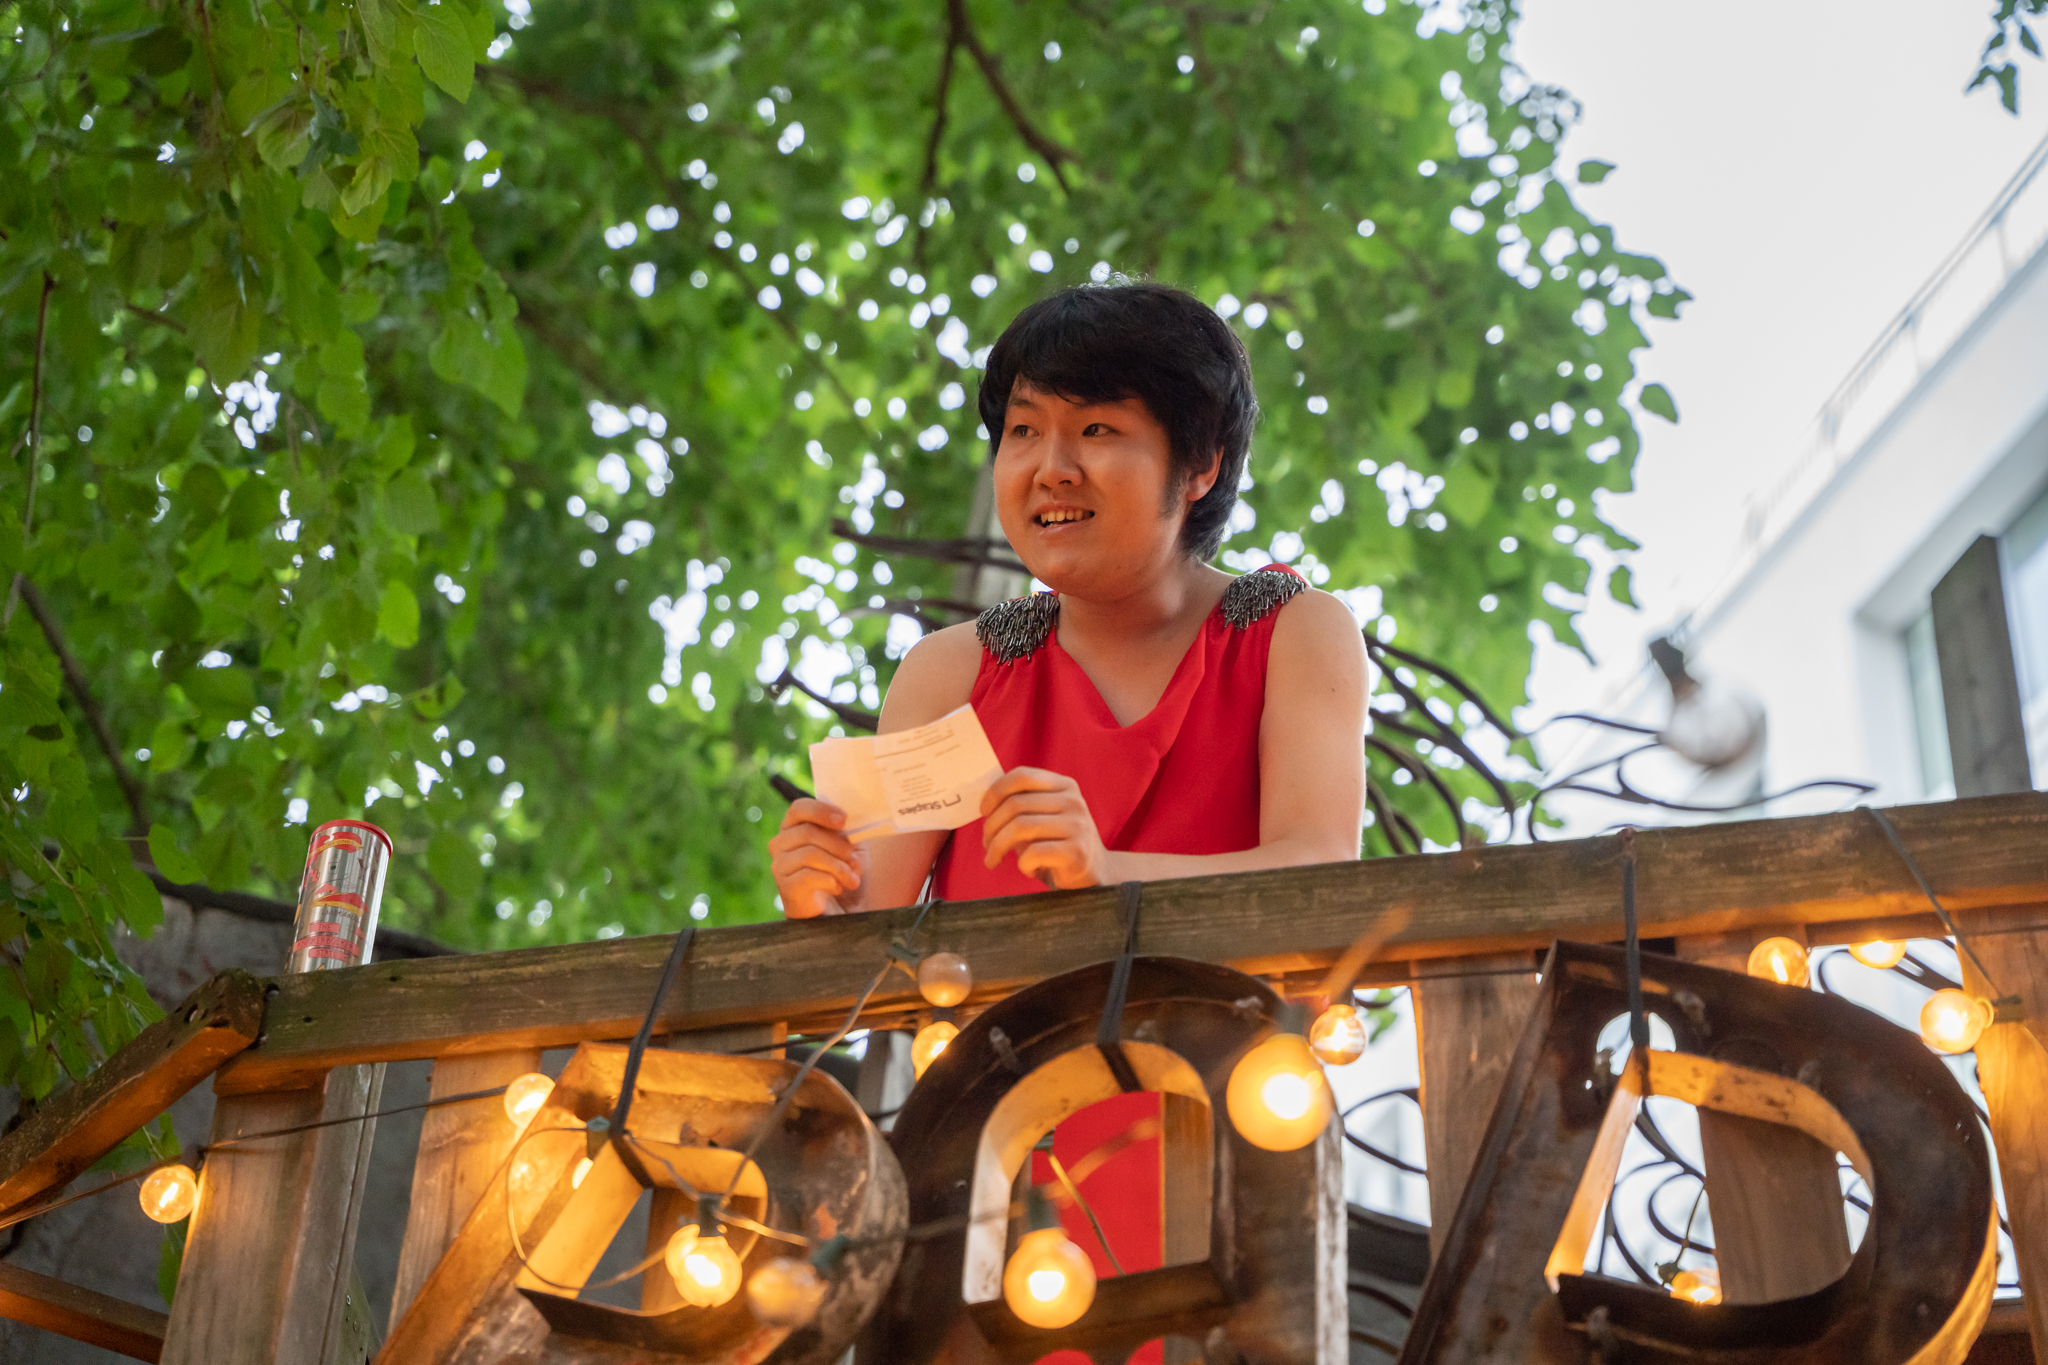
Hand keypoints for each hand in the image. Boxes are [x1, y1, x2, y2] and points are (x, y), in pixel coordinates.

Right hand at [769, 799, 869, 917]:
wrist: (838, 908)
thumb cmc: (841, 869)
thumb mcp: (848, 845)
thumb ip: (846, 829)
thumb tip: (847, 818)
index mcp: (794, 826)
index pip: (799, 808)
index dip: (821, 811)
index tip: (844, 820)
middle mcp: (780, 843)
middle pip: (807, 832)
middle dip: (837, 845)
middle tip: (853, 859)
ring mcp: (779, 865)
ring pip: (810, 854)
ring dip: (838, 866)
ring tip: (851, 878)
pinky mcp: (784, 886)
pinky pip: (808, 876)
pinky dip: (830, 881)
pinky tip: (838, 888)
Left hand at [980, 767, 1110, 889]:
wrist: (1093, 875)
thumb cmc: (1057, 845)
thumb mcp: (1042, 818)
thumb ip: (1021, 805)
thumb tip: (984, 804)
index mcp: (1064, 786)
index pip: (1022, 776)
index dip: (995, 792)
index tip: (983, 811)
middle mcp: (1073, 801)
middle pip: (1016, 804)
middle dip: (991, 826)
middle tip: (986, 844)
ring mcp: (1078, 826)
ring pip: (1020, 828)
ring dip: (998, 846)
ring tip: (993, 859)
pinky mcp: (1077, 852)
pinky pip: (1033, 853)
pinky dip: (1022, 864)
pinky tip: (1028, 869)